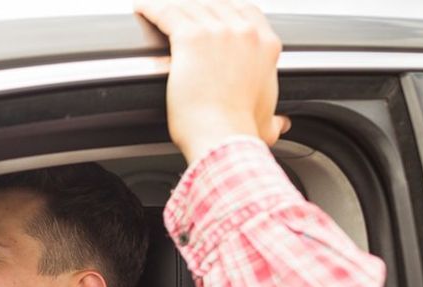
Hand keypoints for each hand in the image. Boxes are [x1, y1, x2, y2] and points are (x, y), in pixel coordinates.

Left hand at [134, 0, 289, 163]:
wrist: (223, 138)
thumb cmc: (239, 133)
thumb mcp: (266, 123)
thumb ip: (274, 118)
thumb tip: (280, 123)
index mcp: (265, 45)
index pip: (245, 11)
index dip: (223, 10)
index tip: (209, 15)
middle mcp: (245, 32)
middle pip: (215, 5)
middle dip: (195, 8)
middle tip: (178, 15)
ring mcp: (218, 31)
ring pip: (190, 6)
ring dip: (171, 7)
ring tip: (155, 10)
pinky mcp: (191, 38)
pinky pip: (166, 12)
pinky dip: (152, 9)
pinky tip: (142, 9)